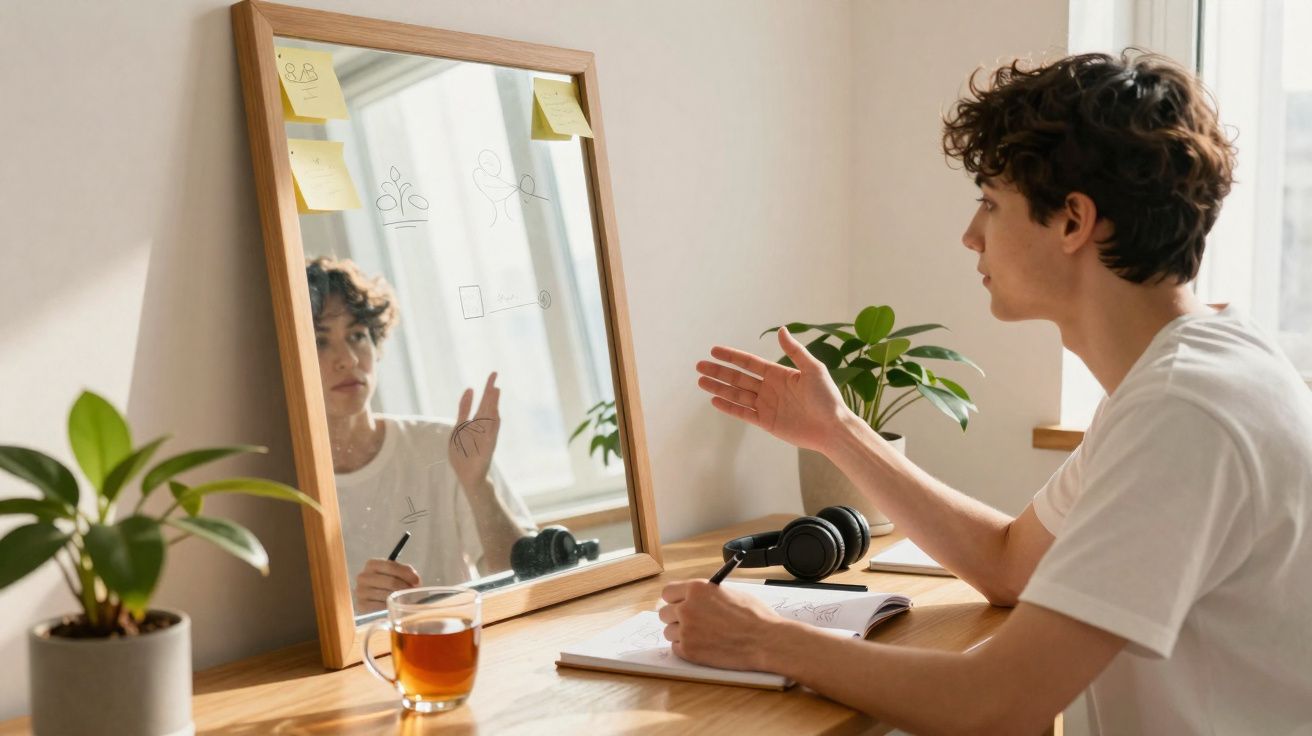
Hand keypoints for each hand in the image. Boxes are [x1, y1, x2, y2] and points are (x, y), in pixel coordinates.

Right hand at [353, 558, 420, 613]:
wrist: (372, 598)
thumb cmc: (386, 583)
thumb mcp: (395, 572)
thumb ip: (405, 572)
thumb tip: (416, 581)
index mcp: (372, 564)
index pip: (391, 566)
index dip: (406, 574)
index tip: (417, 581)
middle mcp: (363, 577)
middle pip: (391, 582)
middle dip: (405, 587)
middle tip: (413, 593)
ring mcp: (360, 592)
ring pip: (387, 595)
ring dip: (399, 598)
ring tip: (406, 599)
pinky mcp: (361, 605)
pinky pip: (381, 607)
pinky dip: (391, 607)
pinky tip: (395, 606)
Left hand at [450, 372, 500, 490]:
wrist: (469, 476)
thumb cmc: (464, 453)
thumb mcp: (459, 427)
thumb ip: (464, 409)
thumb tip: (470, 388)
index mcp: (477, 422)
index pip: (484, 401)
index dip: (487, 388)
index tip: (494, 373)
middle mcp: (483, 428)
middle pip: (488, 406)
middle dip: (490, 391)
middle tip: (494, 374)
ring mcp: (486, 439)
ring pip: (491, 418)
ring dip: (493, 404)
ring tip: (495, 391)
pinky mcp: (486, 450)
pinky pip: (491, 437)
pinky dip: (493, 427)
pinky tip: (496, 416)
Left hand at [658, 580, 785, 670]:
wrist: (765, 640)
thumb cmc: (754, 615)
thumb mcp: (730, 592)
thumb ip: (708, 593)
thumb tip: (695, 597)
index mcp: (697, 589)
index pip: (668, 592)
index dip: (674, 599)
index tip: (679, 604)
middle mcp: (686, 608)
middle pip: (664, 613)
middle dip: (675, 617)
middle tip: (690, 622)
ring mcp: (686, 631)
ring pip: (669, 632)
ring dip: (681, 634)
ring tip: (701, 636)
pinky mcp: (689, 651)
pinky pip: (676, 648)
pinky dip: (687, 648)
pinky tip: (703, 646)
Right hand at [696, 328, 851, 452]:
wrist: (832, 428)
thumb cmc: (827, 398)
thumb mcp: (813, 369)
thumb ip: (795, 351)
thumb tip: (781, 330)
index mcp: (779, 374)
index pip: (749, 363)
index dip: (732, 357)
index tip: (714, 350)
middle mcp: (770, 388)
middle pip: (738, 378)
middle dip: (719, 372)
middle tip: (699, 366)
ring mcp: (767, 405)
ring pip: (737, 394)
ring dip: (719, 388)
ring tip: (701, 382)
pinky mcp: (766, 422)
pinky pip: (743, 412)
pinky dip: (729, 407)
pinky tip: (715, 400)